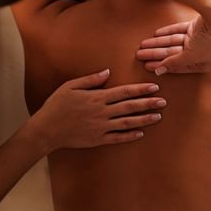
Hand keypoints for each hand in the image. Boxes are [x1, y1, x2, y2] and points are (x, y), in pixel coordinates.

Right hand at [30, 69, 165, 152]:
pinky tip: (141, 133)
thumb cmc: (57, 105)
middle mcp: (102, 112)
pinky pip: (117, 138)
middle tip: (163, 101)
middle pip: (130, 107)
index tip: (154, 87)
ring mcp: (100, 127)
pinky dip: (130, 136)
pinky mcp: (97, 139)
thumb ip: (91, 80)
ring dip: (144, 119)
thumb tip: (107, 72)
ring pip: (127, 122)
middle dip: (148, 103)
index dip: (140, 89)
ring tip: (158, 116)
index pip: (124, 92)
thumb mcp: (71, 86)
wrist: (46, 130)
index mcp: (97, 98)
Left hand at [136, 12, 210, 73]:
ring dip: (158, 43)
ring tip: (143, 44)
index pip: (177, 66)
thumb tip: (159, 71)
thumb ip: (174, 64)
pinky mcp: (195, 26)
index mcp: (202, 64)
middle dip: (155, 54)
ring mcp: (197, 39)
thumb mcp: (191, 57)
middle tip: (139, 54)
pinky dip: (167, 32)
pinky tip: (156, 34)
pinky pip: (178, 30)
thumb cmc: (210, 42)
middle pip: (173, 53)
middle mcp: (200, 53)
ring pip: (173, 42)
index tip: (147, 65)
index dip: (161, 66)